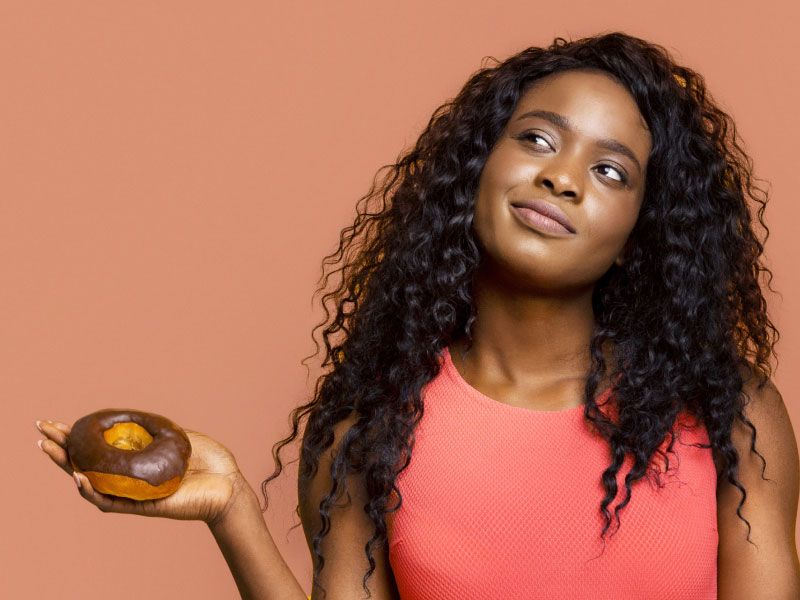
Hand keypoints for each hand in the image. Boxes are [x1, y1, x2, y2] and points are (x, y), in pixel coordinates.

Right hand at [36, 418, 252, 524]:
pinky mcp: (140, 506)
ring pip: (90, 484)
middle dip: (61, 448)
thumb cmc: (208, 461)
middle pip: (86, 464)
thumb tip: (129, 415)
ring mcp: (132, 492)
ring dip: (66, 468)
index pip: (100, 447)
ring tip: (50, 450)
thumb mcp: (178, 434)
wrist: (228, 484)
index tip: (56, 423)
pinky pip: (109, 502)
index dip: (77, 436)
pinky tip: (78, 478)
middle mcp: (129, 477)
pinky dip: (91, 491)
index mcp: (136, 459)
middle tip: (41, 434)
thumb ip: (153, 428)